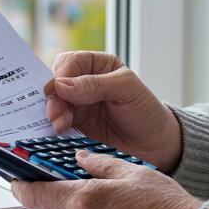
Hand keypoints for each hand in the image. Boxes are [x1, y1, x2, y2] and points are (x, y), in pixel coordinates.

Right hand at [45, 51, 182, 171]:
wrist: (154, 146)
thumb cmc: (146, 112)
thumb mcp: (126, 90)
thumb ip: (94, 85)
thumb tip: (60, 84)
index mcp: (100, 65)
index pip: (72, 62)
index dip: (61, 74)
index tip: (55, 89)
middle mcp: (86, 82)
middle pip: (59, 82)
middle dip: (54, 96)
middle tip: (54, 112)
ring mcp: (80, 103)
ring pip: (56, 102)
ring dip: (53, 112)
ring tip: (58, 124)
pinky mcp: (77, 124)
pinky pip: (59, 120)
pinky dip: (55, 125)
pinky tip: (58, 130)